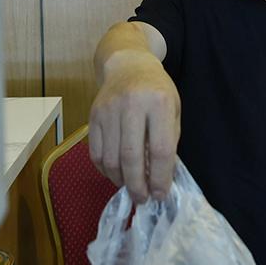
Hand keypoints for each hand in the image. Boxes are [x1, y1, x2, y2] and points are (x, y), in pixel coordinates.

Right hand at [88, 49, 179, 203]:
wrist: (127, 65)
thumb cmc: (156, 90)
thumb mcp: (173, 110)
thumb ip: (168, 141)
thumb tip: (159, 178)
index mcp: (159, 103)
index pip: (160, 149)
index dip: (161, 178)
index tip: (161, 194)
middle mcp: (131, 105)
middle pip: (131, 157)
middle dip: (137, 185)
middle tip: (143, 199)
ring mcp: (108, 110)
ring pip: (111, 158)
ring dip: (120, 180)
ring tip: (130, 187)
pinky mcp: (92, 115)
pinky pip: (96, 152)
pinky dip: (105, 170)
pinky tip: (116, 174)